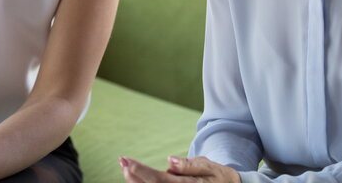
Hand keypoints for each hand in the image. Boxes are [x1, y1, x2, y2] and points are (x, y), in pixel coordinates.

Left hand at [120, 155, 239, 182]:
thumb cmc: (219, 176)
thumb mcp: (208, 166)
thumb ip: (189, 165)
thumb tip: (170, 160)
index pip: (160, 180)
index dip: (142, 172)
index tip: (127, 162)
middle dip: (134, 176)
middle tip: (122, 162)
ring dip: (137, 182)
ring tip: (125, 167)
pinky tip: (135, 178)